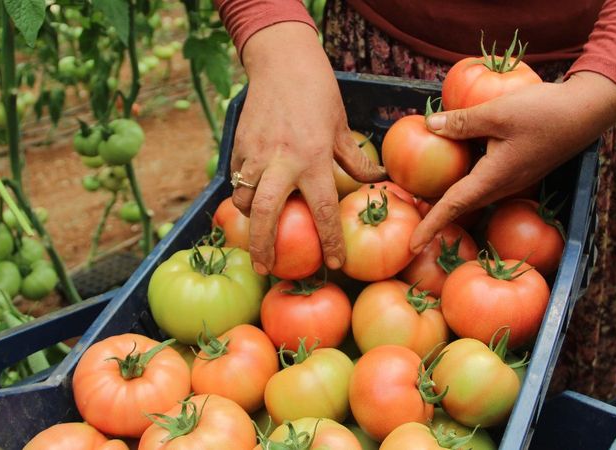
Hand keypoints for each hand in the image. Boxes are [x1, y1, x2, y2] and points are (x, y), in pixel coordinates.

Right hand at [233, 22, 384, 274]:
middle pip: (266, 214)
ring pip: (243, 199)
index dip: (330, 241)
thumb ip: (354, 160)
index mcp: (314, 159)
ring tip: (257, 235)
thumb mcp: (341, 127)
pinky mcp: (238, 147)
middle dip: (263, 247)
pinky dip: (242, 193)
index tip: (334, 264)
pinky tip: (249, 200)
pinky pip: (237, 180)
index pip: (323, 210)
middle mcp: (282, 161)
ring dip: (249, 221)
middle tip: (266, 269)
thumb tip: (378, 181)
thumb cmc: (318, 94)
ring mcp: (255, 155)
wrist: (282, 63)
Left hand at [409, 71, 615, 251]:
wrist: (587, 111)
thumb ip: (461, 122)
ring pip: (471, 192)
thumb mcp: (497, 113)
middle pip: (459, 204)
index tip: (411, 246)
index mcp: (493, 179)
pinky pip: (482, 178)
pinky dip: (461, 176)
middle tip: (406, 213)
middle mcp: (501, 186)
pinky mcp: (515, 169)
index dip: (431, 226)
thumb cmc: (544, 112)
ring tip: (418, 193)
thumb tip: (428, 125)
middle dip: (433, 214)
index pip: (453, 207)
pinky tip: (450, 159)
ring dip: (446, 197)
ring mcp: (510, 179)